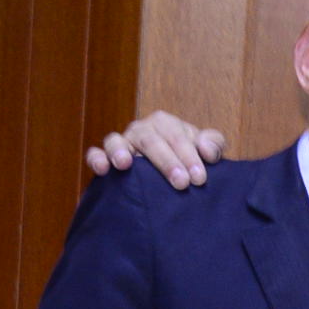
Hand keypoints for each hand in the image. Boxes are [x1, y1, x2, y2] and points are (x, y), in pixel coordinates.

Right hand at [84, 112, 226, 188]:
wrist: (175, 179)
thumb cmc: (190, 162)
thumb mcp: (207, 154)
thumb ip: (213, 146)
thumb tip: (206, 149)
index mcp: (166, 124)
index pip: (176, 135)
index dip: (188, 155)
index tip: (199, 178)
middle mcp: (142, 130)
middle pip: (150, 140)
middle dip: (166, 161)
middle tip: (181, 183)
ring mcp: (123, 143)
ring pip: (117, 141)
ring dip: (120, 151)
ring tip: (124, 164)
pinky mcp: (106, 158)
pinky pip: (96, 154)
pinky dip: (96, 158)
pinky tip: (102, 169)